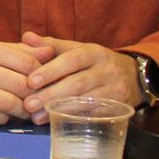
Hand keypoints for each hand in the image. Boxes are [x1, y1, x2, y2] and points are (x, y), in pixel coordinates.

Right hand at [0, 36, 56, 125]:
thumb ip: (17, 51)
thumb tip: (50, 52)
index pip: (26, 63)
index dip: (41, 77)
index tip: (45, 84)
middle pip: (21, 85)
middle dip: (35, 97)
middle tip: (41, 102)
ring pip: (9, 104)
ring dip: (22, 111)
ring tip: (26, 111)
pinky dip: (3, 118)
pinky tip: (3, 114)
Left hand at [20, 31, 139, 121]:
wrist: (132, 75)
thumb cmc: (93, 62)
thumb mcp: (76, 49)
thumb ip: (51, 45)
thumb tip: (26, 37)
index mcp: (93, 52)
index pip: (72, 59)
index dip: (51, 70)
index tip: (30, 81)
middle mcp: (106, 70)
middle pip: (78, 83)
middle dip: (51, 94)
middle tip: (28, 104)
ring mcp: (115, 89)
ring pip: (86, 101)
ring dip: (59, 110)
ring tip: (36, 116)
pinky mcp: (118, 107)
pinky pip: (95, 114)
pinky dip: (74, 118)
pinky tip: (56, 122)